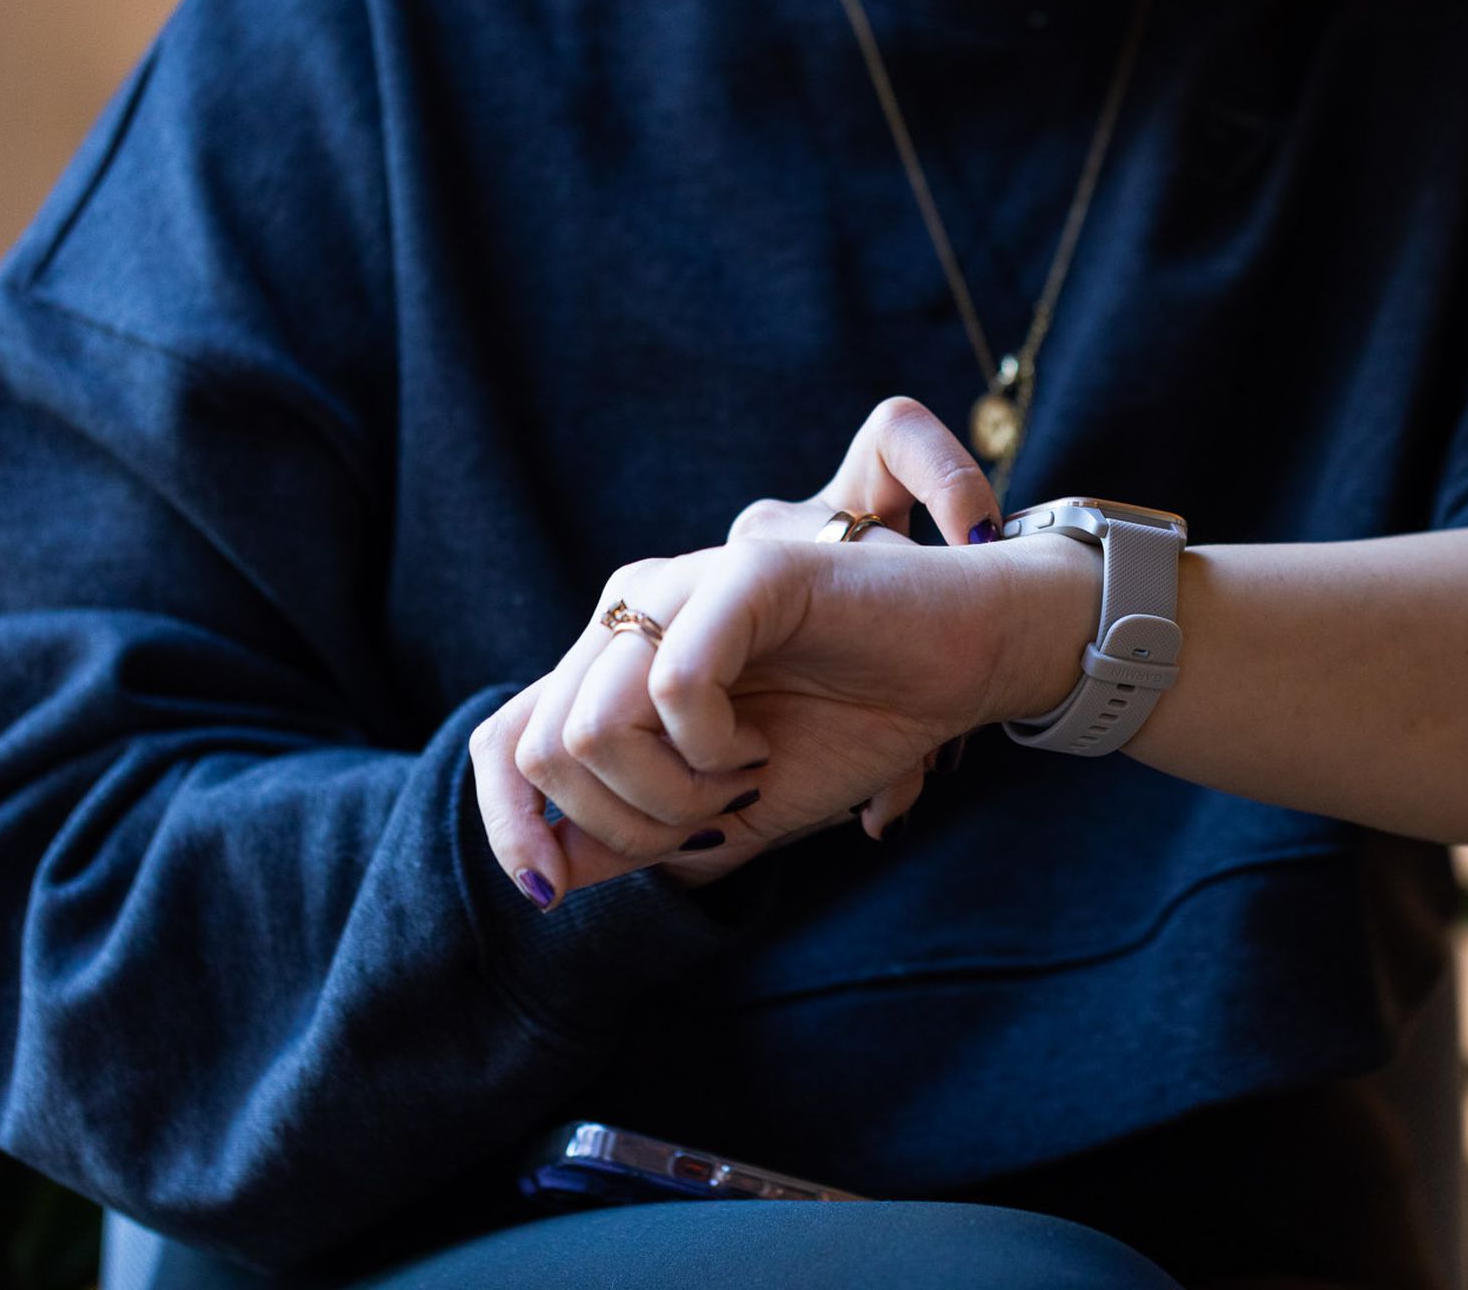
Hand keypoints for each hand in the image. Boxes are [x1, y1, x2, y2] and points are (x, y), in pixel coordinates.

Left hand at [469, 398, 1008, 907]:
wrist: (962, 666)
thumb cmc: (852, 727)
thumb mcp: (728, 809)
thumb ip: (634, 839)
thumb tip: (544, 876)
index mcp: (618, 659)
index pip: (506, 738)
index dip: (508, 823)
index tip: (548, 893)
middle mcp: (632, 609)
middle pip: (544, 748)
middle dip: (625, 824)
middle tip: (715, 814)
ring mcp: (681, 585)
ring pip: (591, 726)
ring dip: (673, 792)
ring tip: (744, 777)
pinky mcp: (741, 572)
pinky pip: (672, 683)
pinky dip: (712, 747)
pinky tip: (760, 747)